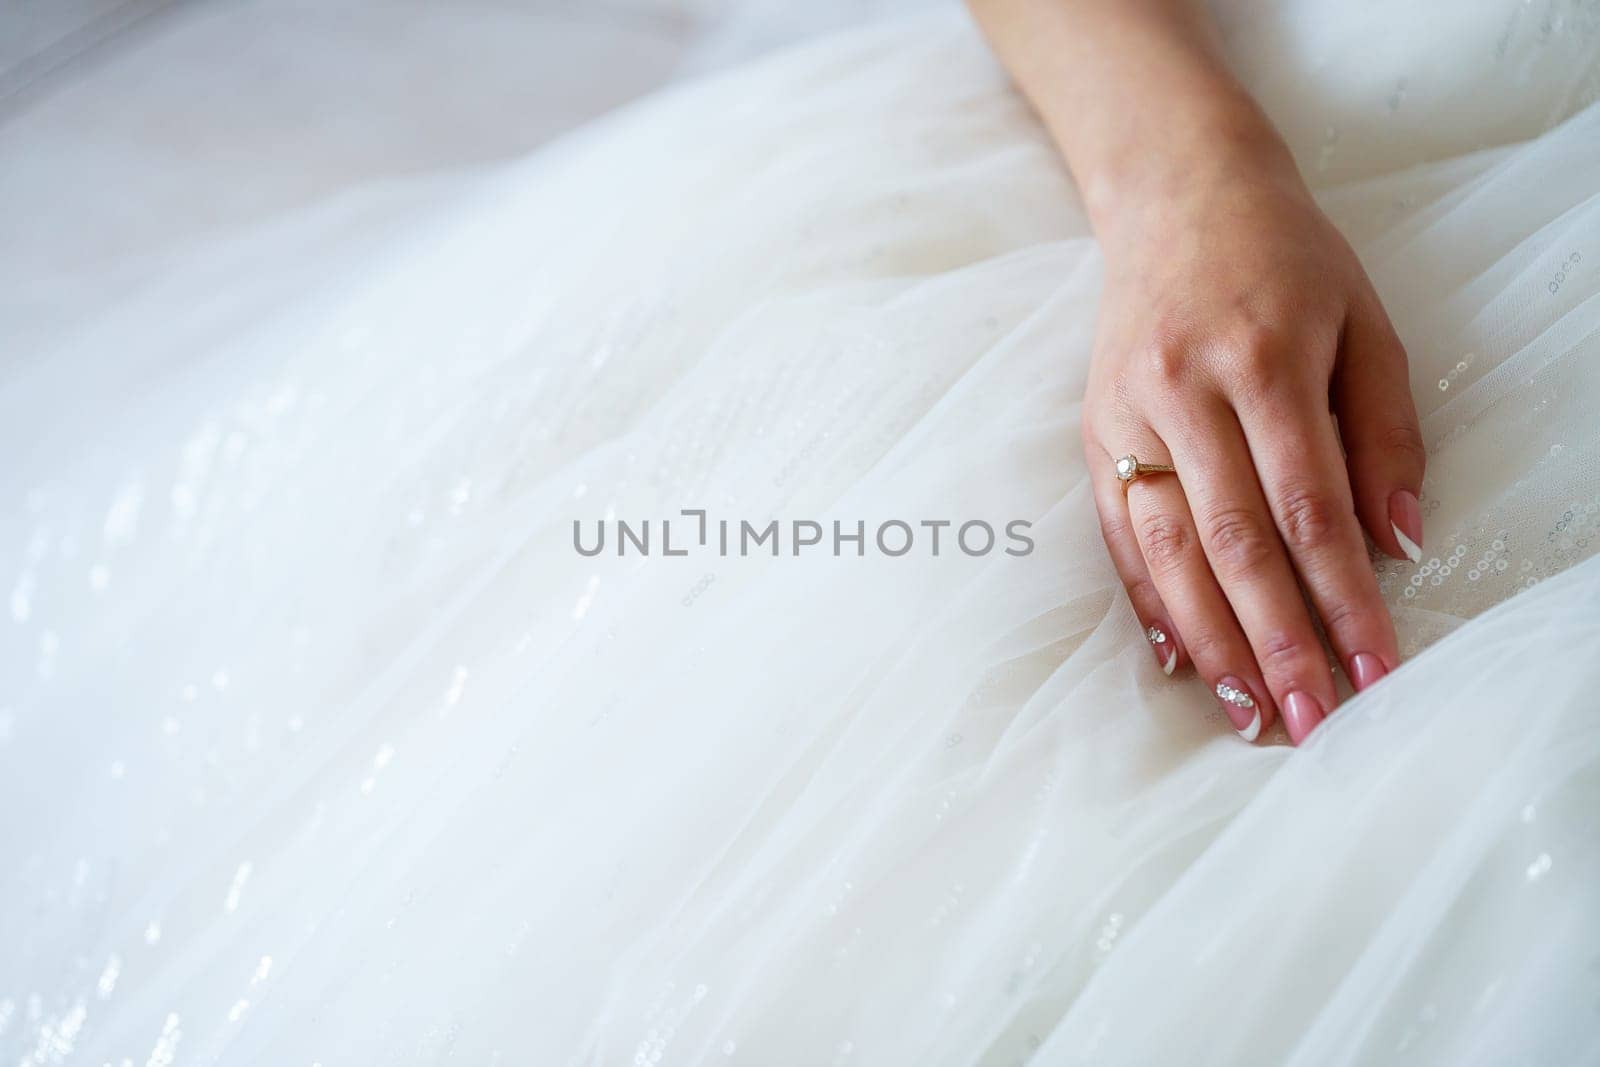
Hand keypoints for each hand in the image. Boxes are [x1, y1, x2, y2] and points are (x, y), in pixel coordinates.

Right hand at [1082, 145, 1423, 742]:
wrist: (1176, 197)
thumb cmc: (1287, 260)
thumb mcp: (1364, 324)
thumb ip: (1384, 433)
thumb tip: (1398, 545)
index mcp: (1265, 361)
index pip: (1310, 507)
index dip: (1345, 598)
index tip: (1379, 669)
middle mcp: (1186, 393)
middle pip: (1233, 541)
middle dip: (1276, 639)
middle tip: (1311, 718)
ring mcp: (1128, 414)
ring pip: (1167, 548)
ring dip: (1209, 638)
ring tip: (1247, 709)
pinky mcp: (1094, 431)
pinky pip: (1117, 531)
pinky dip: (1147, 599)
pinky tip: (1177, 656)